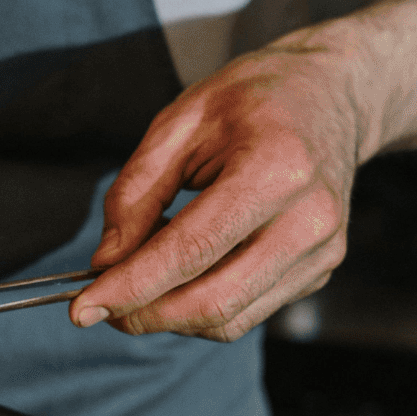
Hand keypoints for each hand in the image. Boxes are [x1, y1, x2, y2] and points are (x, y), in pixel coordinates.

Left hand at [71, 37, 359, 341]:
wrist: (334, 95)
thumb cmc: (255, 99)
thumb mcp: (180, 122)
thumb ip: (136, 192)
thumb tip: (106, 261)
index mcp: (276, 168)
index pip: (191, 250)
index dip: (131, 287)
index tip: (82, 309)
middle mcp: (309, 220)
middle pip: (213, 301)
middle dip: (145, 314)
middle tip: (100, 307)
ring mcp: (321, 252)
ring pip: (230, 320)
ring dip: (170, 316)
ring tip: (139, 281)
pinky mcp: (320, 271)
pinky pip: (248, 311)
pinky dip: (201, 305)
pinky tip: (183, 273)